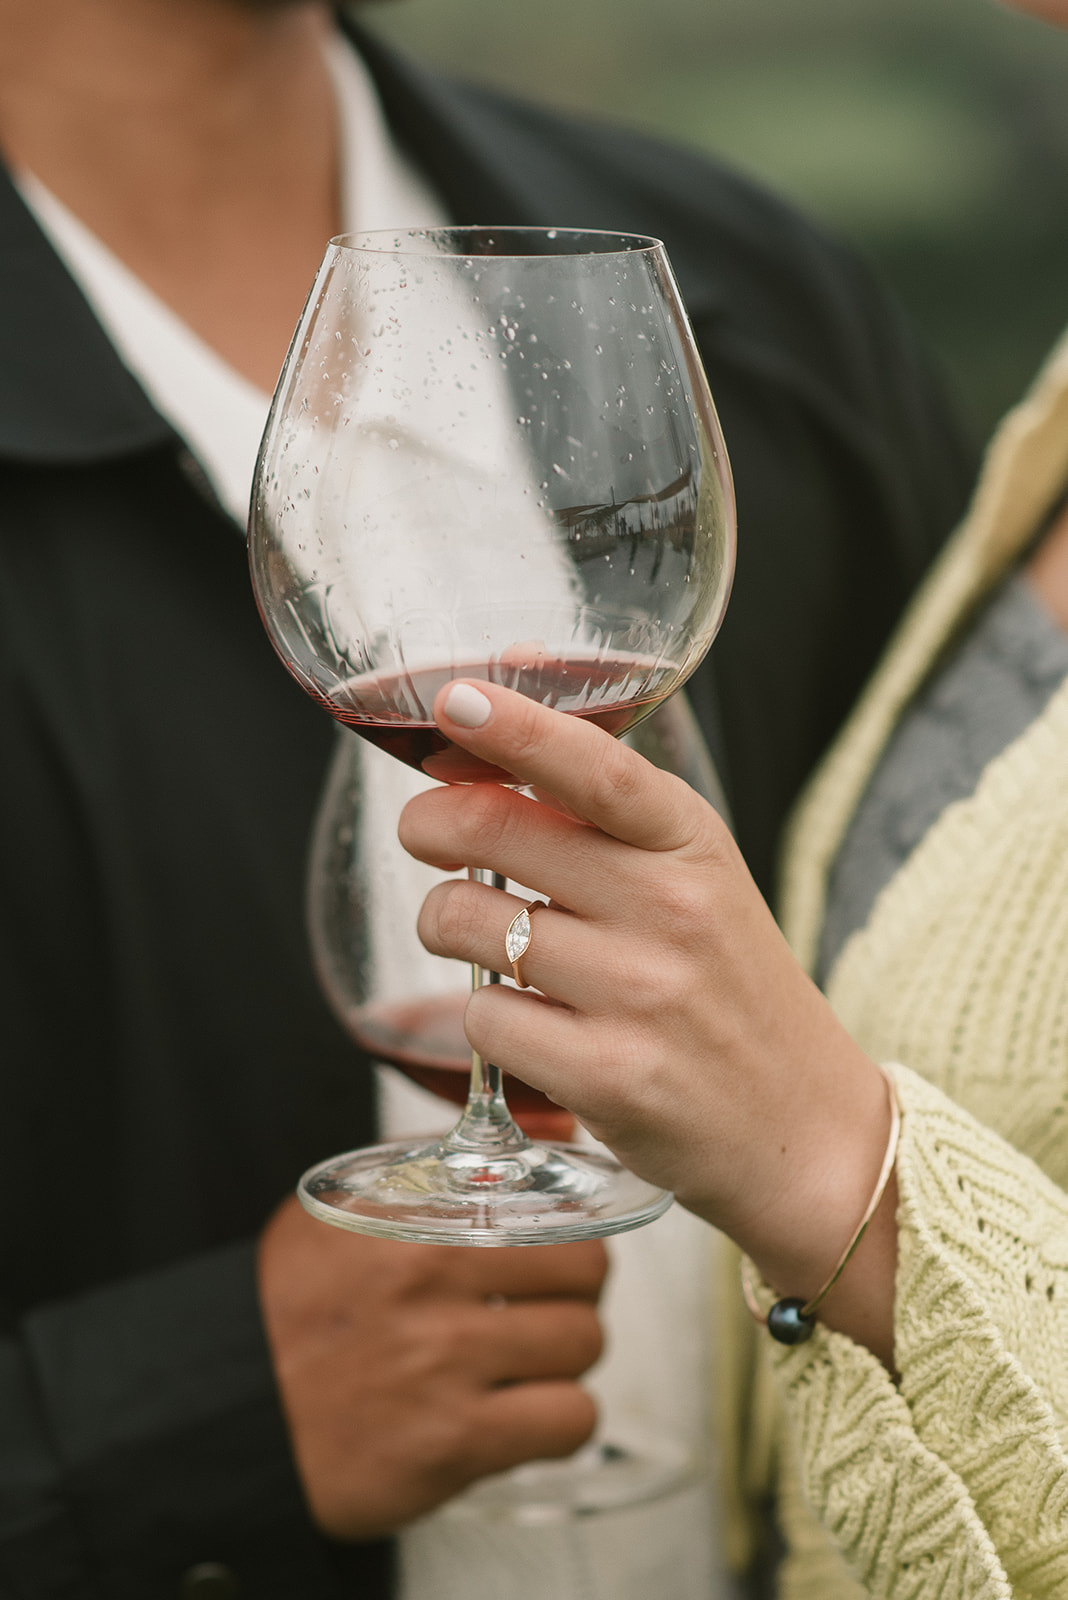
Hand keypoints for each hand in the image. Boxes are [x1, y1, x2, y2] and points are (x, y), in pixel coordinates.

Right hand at [257, 1195, 605, 1538]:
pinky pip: (569, 1421)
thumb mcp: (352, 1207)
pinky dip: (559, 1419)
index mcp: (415, 1223)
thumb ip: (447, 1163)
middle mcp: (433, 1287)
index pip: (555, 1211)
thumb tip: (551, 1132)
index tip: (559, 1248)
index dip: (569, 1232)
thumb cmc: (292, 1308)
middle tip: (547, 1303)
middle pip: (584, 1274)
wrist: (230, 1408)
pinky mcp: (454, 1444)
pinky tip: (522, 1413)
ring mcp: (446, 1367)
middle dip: (574, 1289)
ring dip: (565, 1355)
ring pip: (584, 1343)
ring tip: (526, 1360)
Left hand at [398, 681, 896, 1363]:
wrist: (805, 1130)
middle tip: (423, 833)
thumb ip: (606, 806)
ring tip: (478, 935)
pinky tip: (526, 1020)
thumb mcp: (697, 877)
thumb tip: (498, 704)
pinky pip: (484, 1017)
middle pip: (498, 832)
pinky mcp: (609, 1076)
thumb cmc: (731, 989)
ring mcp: (640, 995)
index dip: (515, 726)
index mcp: (693, 844)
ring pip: (471, 923)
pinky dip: (484, 1016)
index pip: (595, 766)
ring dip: (446, 925)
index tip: (457, 699)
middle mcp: (671, 909)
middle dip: (431, 825)